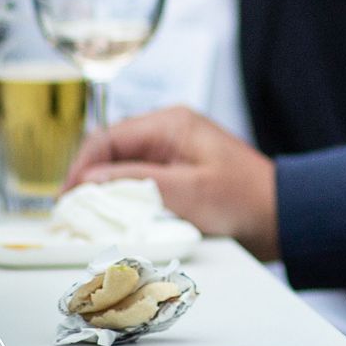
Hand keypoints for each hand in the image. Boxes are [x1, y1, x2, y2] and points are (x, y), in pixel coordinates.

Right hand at [65, 106, 279, 261]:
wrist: (278, 217)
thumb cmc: (242, 199)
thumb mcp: (186, 190)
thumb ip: (136, 181)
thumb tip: (89, 180)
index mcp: (170, 123)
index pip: (108, 137)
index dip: (81, 167)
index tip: (66, 200)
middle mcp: (168, 133)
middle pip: (110, 153)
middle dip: (88, 182)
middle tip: (71, 215)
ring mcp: (171, 155)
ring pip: (121, 171)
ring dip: (105, 194)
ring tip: (87, 222)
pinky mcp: (175, 177)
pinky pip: (138, 186)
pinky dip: (123, 202)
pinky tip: (115, 222)